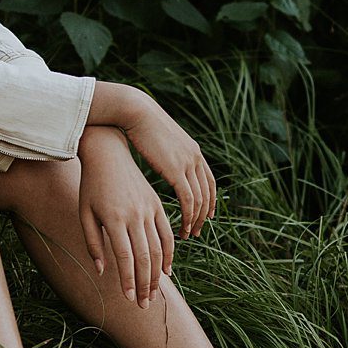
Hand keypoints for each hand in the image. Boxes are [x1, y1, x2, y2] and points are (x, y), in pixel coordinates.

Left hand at [76, 127, 170, 307]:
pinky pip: (167, 234)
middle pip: (145, 257)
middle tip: (144, 305)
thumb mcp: (85, 214)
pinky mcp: (157, 205)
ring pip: (159, 248)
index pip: (125, 257)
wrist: (109, 154)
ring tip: (154, 293)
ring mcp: (149, 209)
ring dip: (157, 274)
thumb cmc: (91, 186)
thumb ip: (93, 243)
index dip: (128, 280)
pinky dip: (169, 254)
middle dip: (145, 284)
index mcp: (114, 218)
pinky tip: (166, 271)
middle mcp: (134, 215)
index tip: (129, 299)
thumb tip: (103, 271)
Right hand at [118, 97, 216, 239]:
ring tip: (189, 234)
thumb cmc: (142, 125)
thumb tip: (165, 160)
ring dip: (196, 220)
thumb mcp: (161, 141)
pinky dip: (188, 216)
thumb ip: (168, 153)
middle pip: (207, 193)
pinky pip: (188, 199)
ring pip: (200, 200)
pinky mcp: (177, 170)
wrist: (137, 112)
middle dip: (204, 215)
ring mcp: (188, 164)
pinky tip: (182, 227)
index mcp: (194, 151)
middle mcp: (196, 158)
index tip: (207, 216)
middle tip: (198, 231)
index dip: (210, 200)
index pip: (209, 182)